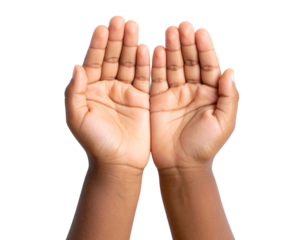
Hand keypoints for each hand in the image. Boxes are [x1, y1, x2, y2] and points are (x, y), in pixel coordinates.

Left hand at [64, 16, 150, 169]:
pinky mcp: (142, 99)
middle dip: (116, 39)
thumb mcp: (77, 119)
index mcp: (90, 90)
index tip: (103, 28)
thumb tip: (76, 67)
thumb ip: (74, 93)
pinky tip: (146, 49)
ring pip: (129, 64)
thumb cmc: (95, 143)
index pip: (93, 61)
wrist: (118, 163)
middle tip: (121, 20)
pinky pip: (145, 78)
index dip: (97, 45)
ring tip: (133, 27)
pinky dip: (146, 64)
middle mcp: (108, 87)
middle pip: (112, 58)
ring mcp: (126, 92)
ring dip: (131, 46)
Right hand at [150, 21, 240, 169]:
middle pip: (189, 61)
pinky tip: (155, 51)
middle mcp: (193, 89)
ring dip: (171, 49)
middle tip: (182, 26)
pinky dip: (155, 65)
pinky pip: (156, 79)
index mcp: (211, 93)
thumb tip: (230, 70)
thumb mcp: (224, 122)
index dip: (205, 49)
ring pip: (172, 66)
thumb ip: (229, 97)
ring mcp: (174, 94)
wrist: (181, 165)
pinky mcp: (157, 100)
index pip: (209, 65)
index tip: (200, 32)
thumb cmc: (205, 146)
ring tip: (169, 32)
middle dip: (186, 43)